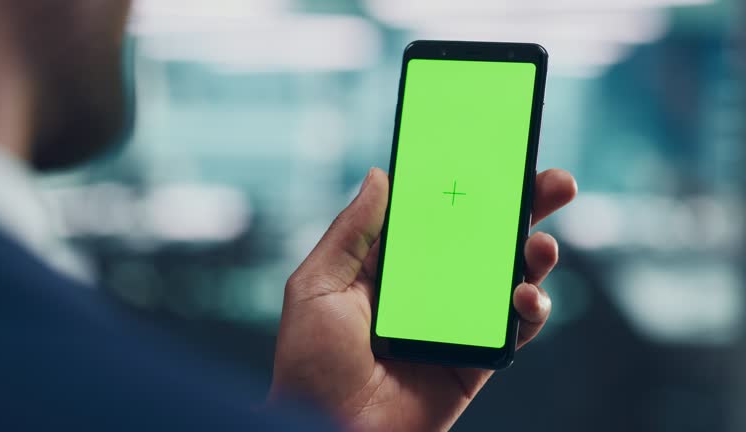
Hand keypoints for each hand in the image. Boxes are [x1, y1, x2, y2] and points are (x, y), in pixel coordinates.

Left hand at [269, 168, 576, 430]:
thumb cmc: (311, 364)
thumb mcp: (316, 286)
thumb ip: (351, 232)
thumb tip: (380, 175)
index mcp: (391, 266)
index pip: (436, 214)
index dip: (467, 184)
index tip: (495, 153)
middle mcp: (429, 288)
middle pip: (483, 238)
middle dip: (523, 208)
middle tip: (555, 182)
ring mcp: (456, 321)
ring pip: (508, 277)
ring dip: (536, 254)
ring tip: (542, 245)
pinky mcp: (477, 359)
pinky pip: (516, 329)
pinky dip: (532, 308)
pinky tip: (526, 295)